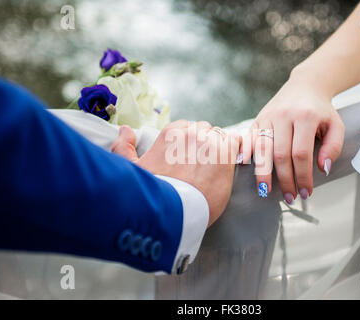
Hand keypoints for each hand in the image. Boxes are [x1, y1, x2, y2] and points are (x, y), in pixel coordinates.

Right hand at [111, 120, 240, 226]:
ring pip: (220, 137)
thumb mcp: (131, 169)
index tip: (188, 156)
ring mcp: (210, 144)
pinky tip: (228, 162)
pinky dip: (234, 150)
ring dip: (218, 148)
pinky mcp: (225, 156)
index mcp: (171, 133)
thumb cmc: (152, 193)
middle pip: (205, 131)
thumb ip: (124, 147)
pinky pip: (235, 143)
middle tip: (200, 165)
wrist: (173, 212)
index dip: (190, 142)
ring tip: (213, 168)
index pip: (188, 127)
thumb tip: (125, 131)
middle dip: (204, 144)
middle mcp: (192, 133)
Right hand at [244, 71, 344, 202]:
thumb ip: (333, 147)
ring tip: (266, 191)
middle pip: (280, 154)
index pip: (301, 154)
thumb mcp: (336, 125)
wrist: (305, 86)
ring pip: (262, 149)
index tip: (306, 192)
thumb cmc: (321, 110)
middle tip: (290, 197)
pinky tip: (245, 167)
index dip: (303, 176)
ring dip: (263, 173)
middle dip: (285, 180)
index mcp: (305, 117)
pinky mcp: (258, 118)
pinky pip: (249, 138)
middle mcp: (284, 115)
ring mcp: (268, 116)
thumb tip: (323, 169)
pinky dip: (246, 152)